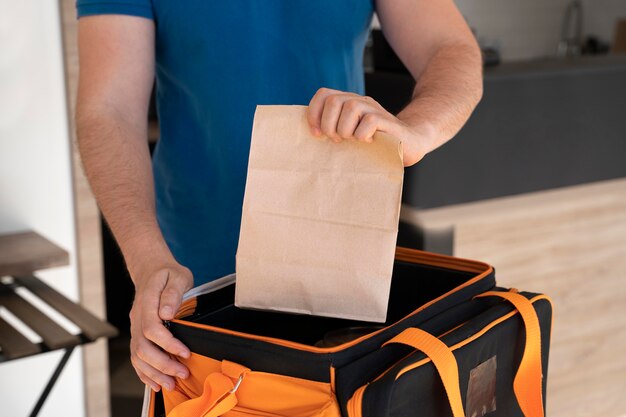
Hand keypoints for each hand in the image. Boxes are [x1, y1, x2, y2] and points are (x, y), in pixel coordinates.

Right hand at [129, 261, 193, 391]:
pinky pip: (136, 357)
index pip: (152, 329)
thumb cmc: (168, 274)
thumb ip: (173, 293)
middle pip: (142, 347)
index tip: (185, 352)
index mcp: (147, 302)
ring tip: (171, 384)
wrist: (151, 271)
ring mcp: (135, 327)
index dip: (168, 344)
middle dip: (162, 364)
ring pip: (137, 356)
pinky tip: (156, 383)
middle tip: (182, 373)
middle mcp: (137, 317)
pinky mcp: (137, 334)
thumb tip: (167, 314)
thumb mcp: (177, 276)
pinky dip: (144, 372)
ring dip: (154, 373)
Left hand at [307, 87, 430, 165]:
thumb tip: (311, 136)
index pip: (323, 95)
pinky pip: (368, 121)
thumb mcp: (351, 134)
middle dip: (328, 125)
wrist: (409, 143)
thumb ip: (334, 129)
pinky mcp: (386, 120)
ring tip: (352, 141)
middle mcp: (360, 101)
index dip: (314, 113)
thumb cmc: (377, 141)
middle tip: (337, 140)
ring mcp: (374, 109)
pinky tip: (367, 142)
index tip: (316, 134)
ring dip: (345, 130)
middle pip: (334, 101)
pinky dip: (362, 135)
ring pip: (350, 108)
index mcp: (348, 102)